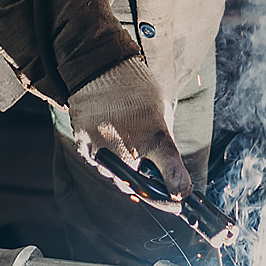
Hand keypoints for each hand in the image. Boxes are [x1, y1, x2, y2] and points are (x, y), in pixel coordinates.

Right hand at [66, 57, 194, 196]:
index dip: (179, 192)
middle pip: (139, 184)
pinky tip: (109, 137)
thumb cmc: (136, 88)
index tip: (180, 197)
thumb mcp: (161, 112)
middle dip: (144, 178)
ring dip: (124, 167)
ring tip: (124, 137)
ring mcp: (104, 151)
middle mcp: (130, 150)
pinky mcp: (85, 148)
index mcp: (156, 138)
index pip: (174, 180)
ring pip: (117, 176)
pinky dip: (106, 158)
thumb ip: (164, 143)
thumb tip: (166, 169)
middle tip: (146, 161)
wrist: (99, 68)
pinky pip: (99, 165)